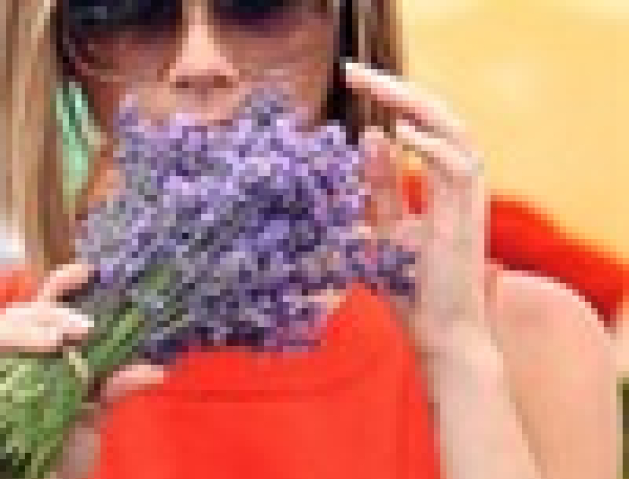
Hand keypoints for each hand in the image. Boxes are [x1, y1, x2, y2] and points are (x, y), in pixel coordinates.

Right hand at [0, 262, 166, 478]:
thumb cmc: (58, 454)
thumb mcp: (92, 417)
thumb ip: (116, 388)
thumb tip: (156, 371)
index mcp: (43, 354)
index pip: (46, 306)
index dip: (63, 283)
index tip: (90, 270)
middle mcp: (13, 355)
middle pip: (24, 311)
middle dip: (54, 311)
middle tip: (84, 328)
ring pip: (1, 326)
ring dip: (32, 328)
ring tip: (62, 341)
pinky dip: (1, 344)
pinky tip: (28, 350)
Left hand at [343, 62, 498, 361]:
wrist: (439, 339)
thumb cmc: (413, 289)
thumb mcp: (384, 229)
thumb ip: (381, 186)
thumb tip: (369, 137)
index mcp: (442, 186)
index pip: (422, 126)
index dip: (392, 98)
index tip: (353, 80)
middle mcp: (460, 187)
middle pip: (441, 119)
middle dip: (400, 90)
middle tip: (356, 72)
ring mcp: (466, 204)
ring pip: (458, 134)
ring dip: (417, 105)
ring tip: (378, 88)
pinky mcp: (466, 223)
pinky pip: (460, 170)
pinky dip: (433, 147)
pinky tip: (400, 134)